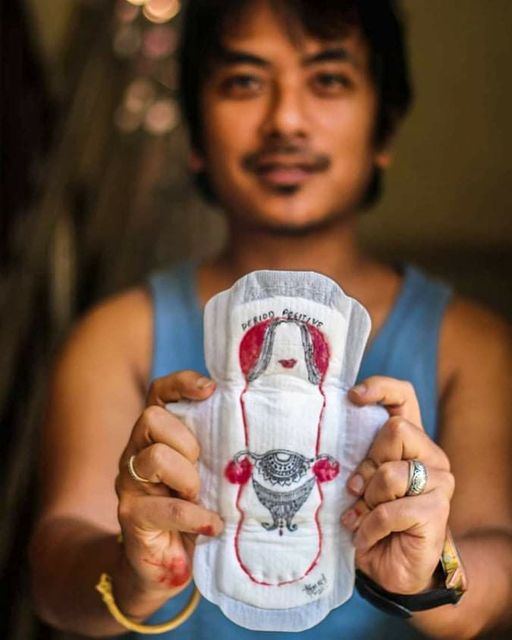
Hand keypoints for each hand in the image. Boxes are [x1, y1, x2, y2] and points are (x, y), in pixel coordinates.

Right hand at [115, 370, 222, 595]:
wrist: (167, 565)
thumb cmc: (193, 510)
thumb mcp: (207, 472)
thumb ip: (216, 447)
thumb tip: (255, 424)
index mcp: (156, 436)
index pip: (159, 393)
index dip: (181, 384)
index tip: (210, 390)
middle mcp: (136, 452)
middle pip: (151, 418)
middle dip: (185, 440)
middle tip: (201, 466)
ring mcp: (129, 483)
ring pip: (154, 457)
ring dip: (187, 478)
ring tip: (200, 496)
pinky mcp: (131, 516)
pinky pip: (165, 507)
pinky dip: (194, 516)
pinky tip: (211, 525)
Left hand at [342, 376, 454, 593]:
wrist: (390, 568)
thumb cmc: (370, 518)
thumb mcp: (358, 482)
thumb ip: (356, 458)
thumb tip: (331, 440)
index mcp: (409, 440)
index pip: (403, 396)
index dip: (380, 388)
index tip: (354, 396)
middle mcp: (430, 454)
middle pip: (395, 430)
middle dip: (367, 463)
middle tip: (358, 490)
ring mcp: (439, 481)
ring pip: (390, 472)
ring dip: (367, 500)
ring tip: (362, 516)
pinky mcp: (437, 510)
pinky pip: (390, 510)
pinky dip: (370, 526)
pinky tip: (368, 536)